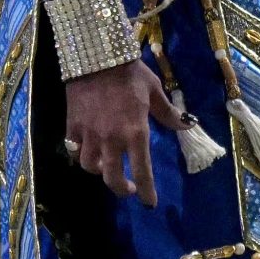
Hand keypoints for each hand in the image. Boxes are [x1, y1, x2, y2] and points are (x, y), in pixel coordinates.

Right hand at [61, 58, 181, 204]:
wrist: (96, 55)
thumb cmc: (129, 73)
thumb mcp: (153, 90)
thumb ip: (168, 112)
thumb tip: (187, 125)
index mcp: (135, 132)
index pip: (142, 171)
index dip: (147, 191)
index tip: (150, 203)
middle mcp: (112, 139)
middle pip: (113, 179)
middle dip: (122, 189)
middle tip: (129, 189)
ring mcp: (90, 135)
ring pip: (90, 167)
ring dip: (100, 172)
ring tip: (106, 167)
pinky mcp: (73, 126)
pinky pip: (74, 150)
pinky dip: (81, 155)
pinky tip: (87, 151)